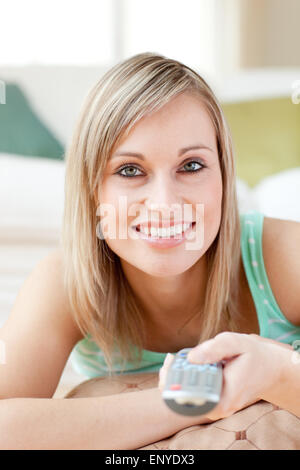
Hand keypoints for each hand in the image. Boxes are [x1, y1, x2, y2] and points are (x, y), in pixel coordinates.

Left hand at [159, 332, 285, 420]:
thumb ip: (214, 349)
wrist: (268, 367)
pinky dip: (184, 380)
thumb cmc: (252, 354)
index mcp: (224, 399)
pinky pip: (193, 395)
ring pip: (186, 398)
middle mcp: (218, 409)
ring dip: (177, 379)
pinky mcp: (213, 403)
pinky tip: (182, 365)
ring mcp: (216, 408)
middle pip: (184, 401)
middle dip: (172, 378)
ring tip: (174, 360)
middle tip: (170, 359)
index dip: (175, 382)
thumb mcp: (236, 342)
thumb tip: (191, 358)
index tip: (171, 362)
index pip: (190, 399)